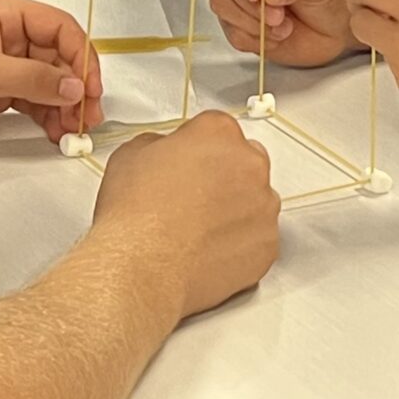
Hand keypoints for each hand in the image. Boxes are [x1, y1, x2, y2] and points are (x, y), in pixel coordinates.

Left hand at [0, 0, 103, 147]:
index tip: (90, 86)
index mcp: (5, 13)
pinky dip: (48, 116)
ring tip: (73, 129)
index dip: (81, 55)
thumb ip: (33, 79)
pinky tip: (55, 131)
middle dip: (77, 85)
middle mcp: (8, 36)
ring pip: (50, 82)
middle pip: (60, 57)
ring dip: (65, 105)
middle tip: (88, 114)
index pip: (60, 28)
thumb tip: (73, 86)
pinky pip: (34, 102)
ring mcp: (3, 66)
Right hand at [93, 111, 281, 320]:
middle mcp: (249, 164)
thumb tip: (164, 153)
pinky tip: (209, 250)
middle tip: (192, 197)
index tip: (188, 162)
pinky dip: (240, 243)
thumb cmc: (135, 217)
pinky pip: (258, 238)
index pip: (217, 129)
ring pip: (255, 201)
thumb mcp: (131, 155)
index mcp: (218, 133)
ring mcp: (263, 206)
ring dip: (234, 209)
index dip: (198, 148)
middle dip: (222, 176)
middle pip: (243, 162)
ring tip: (198, 229)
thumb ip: (160, 144)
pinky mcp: (267, 244)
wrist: (141, 268)